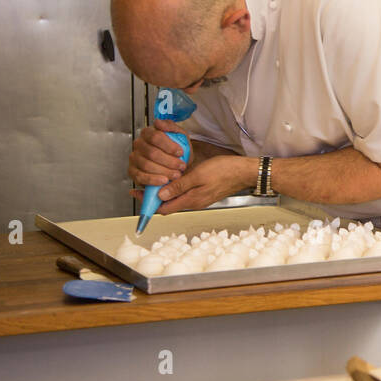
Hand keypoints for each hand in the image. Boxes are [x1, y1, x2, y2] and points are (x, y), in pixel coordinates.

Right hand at [128, 120, 187, 186]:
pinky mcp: (132, 171)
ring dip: (164, 171)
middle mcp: (138, 144)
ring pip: (146, 165)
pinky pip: (140, 177)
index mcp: (147, 133)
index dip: (169, 146)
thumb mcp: (179, 135)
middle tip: (181, 166)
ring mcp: (134, 158)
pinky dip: (153, 180)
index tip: (181, 152)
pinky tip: (164, 181)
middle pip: (152, 153)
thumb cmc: (176, 149)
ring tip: (176, 174)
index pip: (155, 137)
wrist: (176, 162)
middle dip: (169, 161)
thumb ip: (170, 126)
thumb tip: (158, 122)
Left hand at [137, 155, 254, 213]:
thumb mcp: (198, 175)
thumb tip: (160, 195)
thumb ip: (179, 186)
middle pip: (167, 204)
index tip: (137, 194)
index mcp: (191, 200)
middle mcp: (194, 202)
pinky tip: (172, 178)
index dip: (148, 203)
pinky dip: (174, 188)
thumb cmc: (224, 171)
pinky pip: (183, 193)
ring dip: (163, 192)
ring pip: (175, 198)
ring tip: (154, 180)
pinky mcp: (203, 193)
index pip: (163, 208)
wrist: (243, 171)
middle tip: (141, 186)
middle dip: (153, 197)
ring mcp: (199, 198)